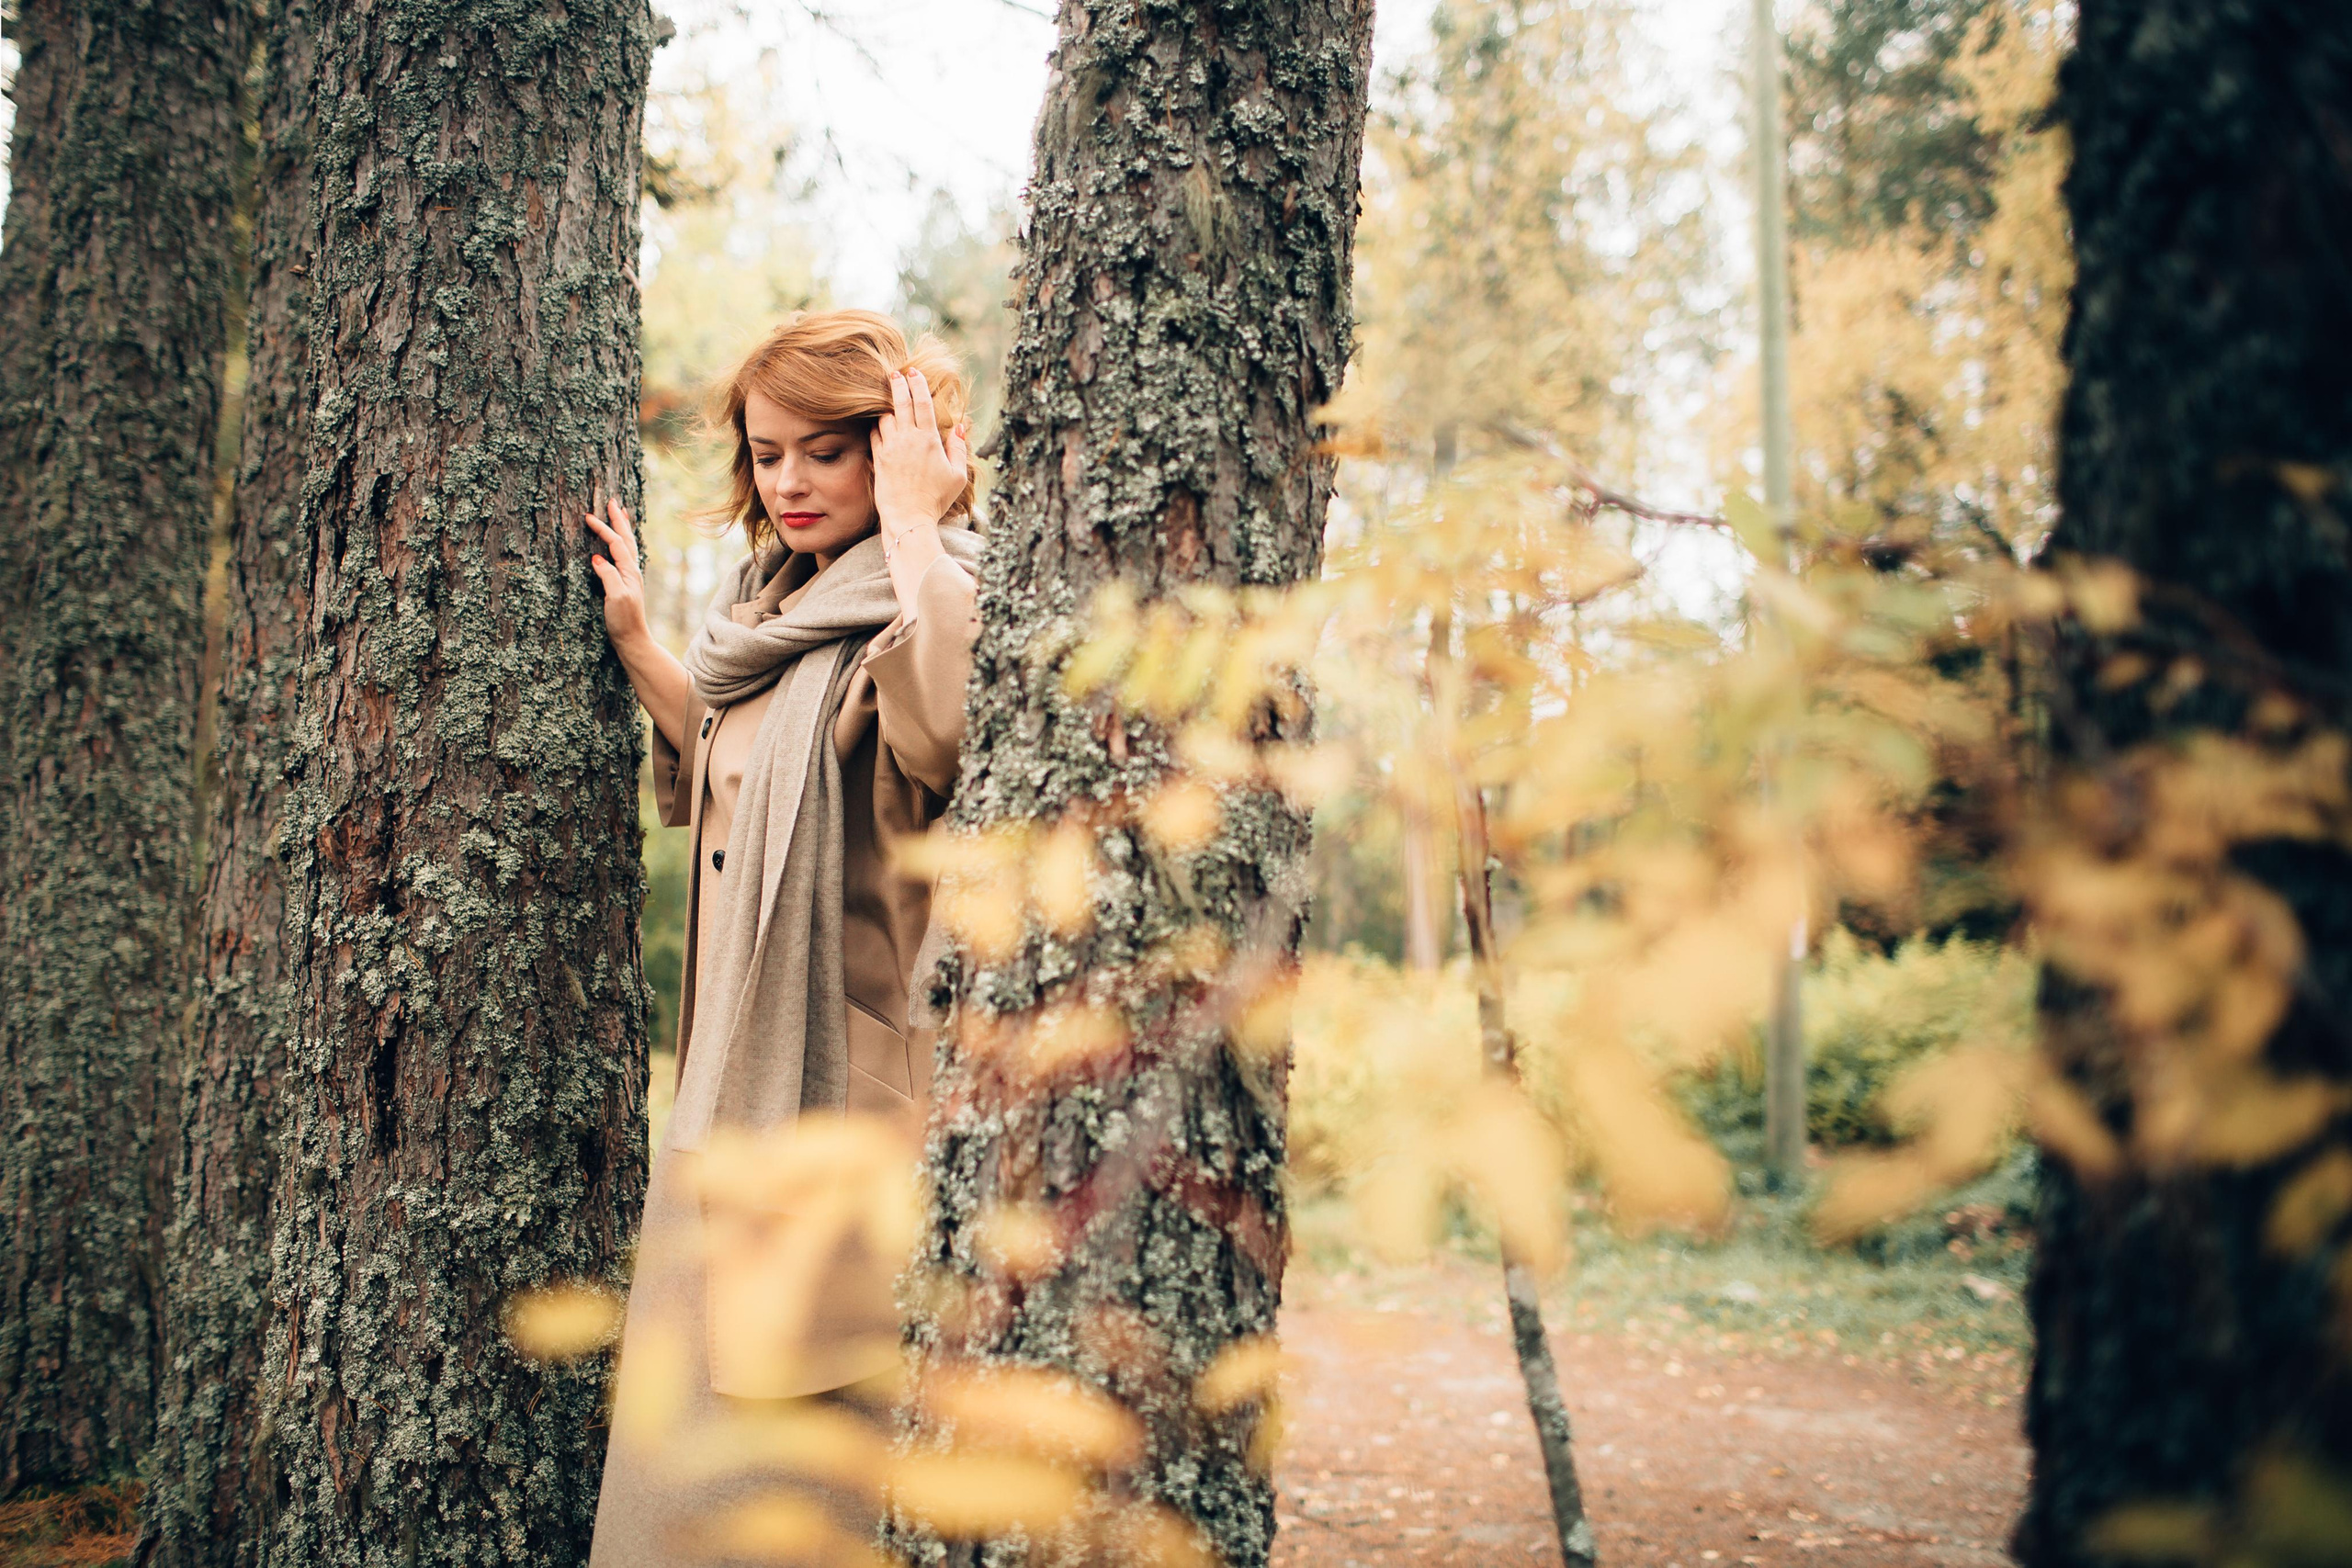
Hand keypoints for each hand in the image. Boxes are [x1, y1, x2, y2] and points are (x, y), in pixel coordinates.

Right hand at [585, 496, 651, 647]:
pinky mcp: (625, 584)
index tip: (588, 516)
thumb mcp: (615, 598)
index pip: (616, 543)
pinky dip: (621, 543)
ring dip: (623, 528)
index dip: (603, 529)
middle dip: (619, 520)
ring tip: (621, 514)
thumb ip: (608, 576)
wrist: (633, 640)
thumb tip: (597, 557)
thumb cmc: (624, 621)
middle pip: (627, 539)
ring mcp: (630, 577)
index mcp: (629, 572)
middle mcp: (632, 571)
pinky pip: (624, 556)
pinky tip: (619, 544)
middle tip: (613, 502)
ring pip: (627, 546)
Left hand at [869, 369, 969, 548]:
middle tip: (895, 373)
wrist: (908, 518)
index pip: (922, 402)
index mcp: (928, 440)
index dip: (918, 384)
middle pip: (900, 402)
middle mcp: (907, 439)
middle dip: (897, 384)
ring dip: (887, 406)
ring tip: (888, 400)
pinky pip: (874, 433)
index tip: (914, 372)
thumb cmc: (936, 499)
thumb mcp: (957, 475)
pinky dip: (877, 425)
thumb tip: (960, 426)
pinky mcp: (878, 458)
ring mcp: (890, 448)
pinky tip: (880, 424)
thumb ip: (958, 448)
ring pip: (884, 417)